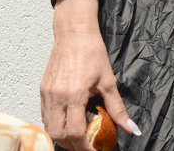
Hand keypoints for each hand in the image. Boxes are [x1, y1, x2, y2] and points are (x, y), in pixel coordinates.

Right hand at [40, 0, 137, 149]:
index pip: (75, 132)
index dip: (85, 146)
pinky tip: (68, 120)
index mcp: (74, 95)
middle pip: (57, 135)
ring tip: (79, 135)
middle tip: (87, 145)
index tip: (96, 149)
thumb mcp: (109, 81)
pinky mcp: (42, 91)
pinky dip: (55, 124)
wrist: (74, 33)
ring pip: (49, 127)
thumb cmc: (93, 53)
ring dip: (63, 135)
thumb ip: (118, 108)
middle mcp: (57, 97)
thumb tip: (132, 128)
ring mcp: (47, 95)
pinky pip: (45, 115)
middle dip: (72, 144)